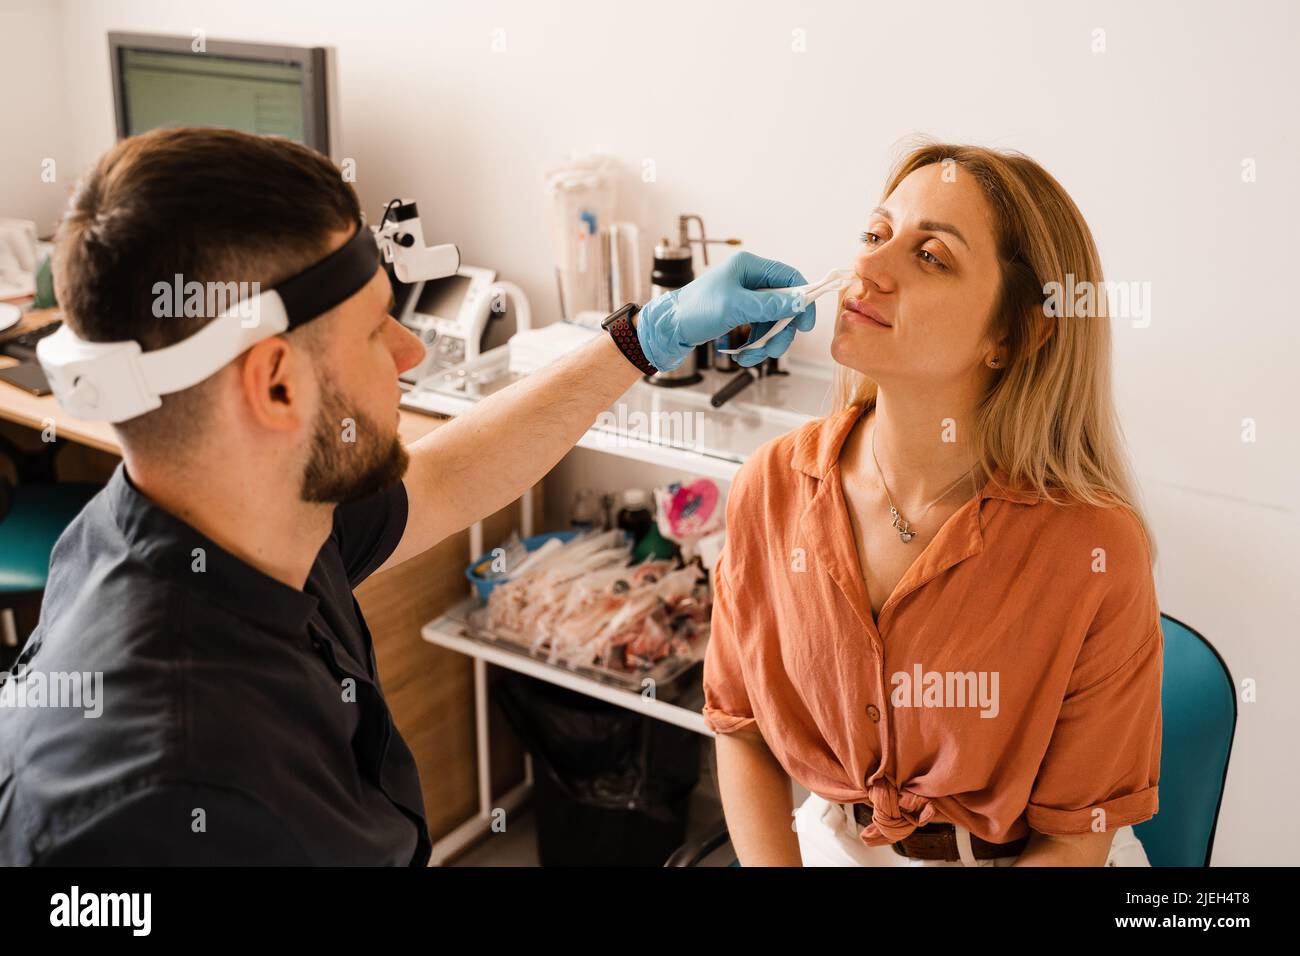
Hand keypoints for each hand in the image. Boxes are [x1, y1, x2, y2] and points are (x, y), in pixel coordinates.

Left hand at [635, 251, 814, 370]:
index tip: (806, 324)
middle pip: (783, 305)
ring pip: (772, 322)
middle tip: (774, 349)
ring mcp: (744, 299)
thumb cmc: (694, 311)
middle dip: (780, 331)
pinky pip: (758, 331)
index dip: (802, 299)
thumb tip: (799, 302)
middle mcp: (749, 280)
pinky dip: (754, 346)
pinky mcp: (738, 315)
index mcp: (748, 267)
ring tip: (750, 357)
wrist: (667, 330)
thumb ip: (769, 304)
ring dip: (766, 343)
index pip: (788, 277)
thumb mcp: (734, 307)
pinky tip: (742, 356)